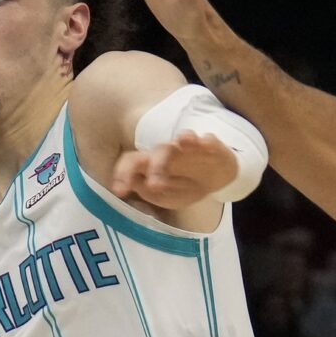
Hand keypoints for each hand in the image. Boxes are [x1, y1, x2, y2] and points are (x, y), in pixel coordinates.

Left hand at [111, 131, 240, 208]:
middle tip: (155, 185)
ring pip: (181, 142)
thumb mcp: (165, 196)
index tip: (120, 191)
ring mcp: (190, 148)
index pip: (133, 161)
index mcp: (152, 164)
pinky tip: (204, 142)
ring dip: (181, 143)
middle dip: (155, 166)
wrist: (215, 178)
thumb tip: (133, 183)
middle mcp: (169, 152)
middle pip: (157, 151)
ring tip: (183, 141)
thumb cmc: (184, 185)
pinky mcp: (210, 146)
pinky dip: (206, 141)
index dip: (124, 173)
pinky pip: (208, 141)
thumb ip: (148, 191)